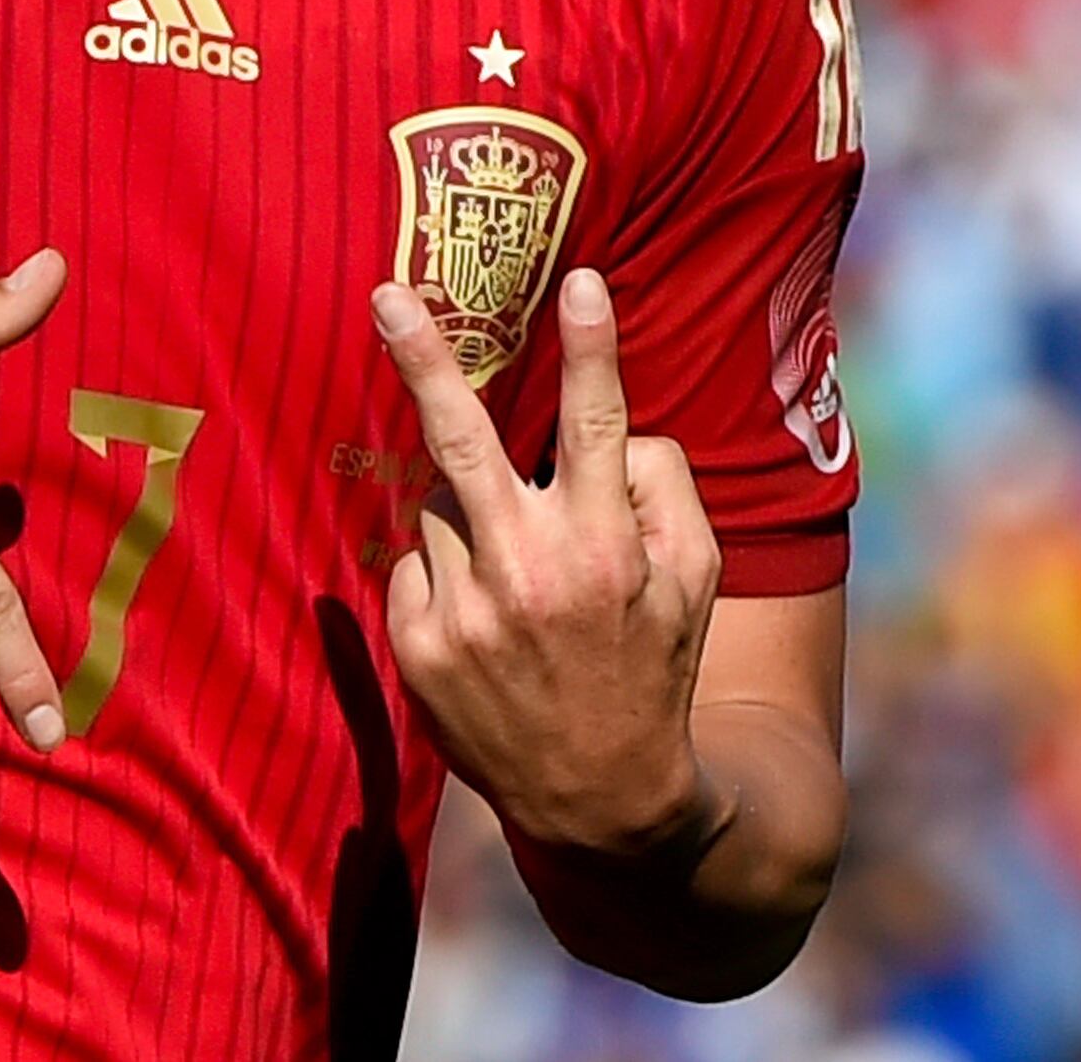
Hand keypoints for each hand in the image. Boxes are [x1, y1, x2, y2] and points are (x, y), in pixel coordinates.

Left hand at [373, 267, 723, 855]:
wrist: (599, 799)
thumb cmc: (652, 665)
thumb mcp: (695, 579)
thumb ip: (664, 487)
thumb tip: (613, 423)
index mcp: (607, 548)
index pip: (599, 425)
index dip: (592, 348)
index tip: (582, 281)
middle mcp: (530, 573)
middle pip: (465, 441)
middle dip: (424, 358)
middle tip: (385, 293)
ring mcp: (464, 613)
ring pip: (443, 500)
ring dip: (472, 509)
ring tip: (515, 574)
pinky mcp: (418, 647)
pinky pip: (419, 560)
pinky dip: (447, 567)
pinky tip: (485, 618)